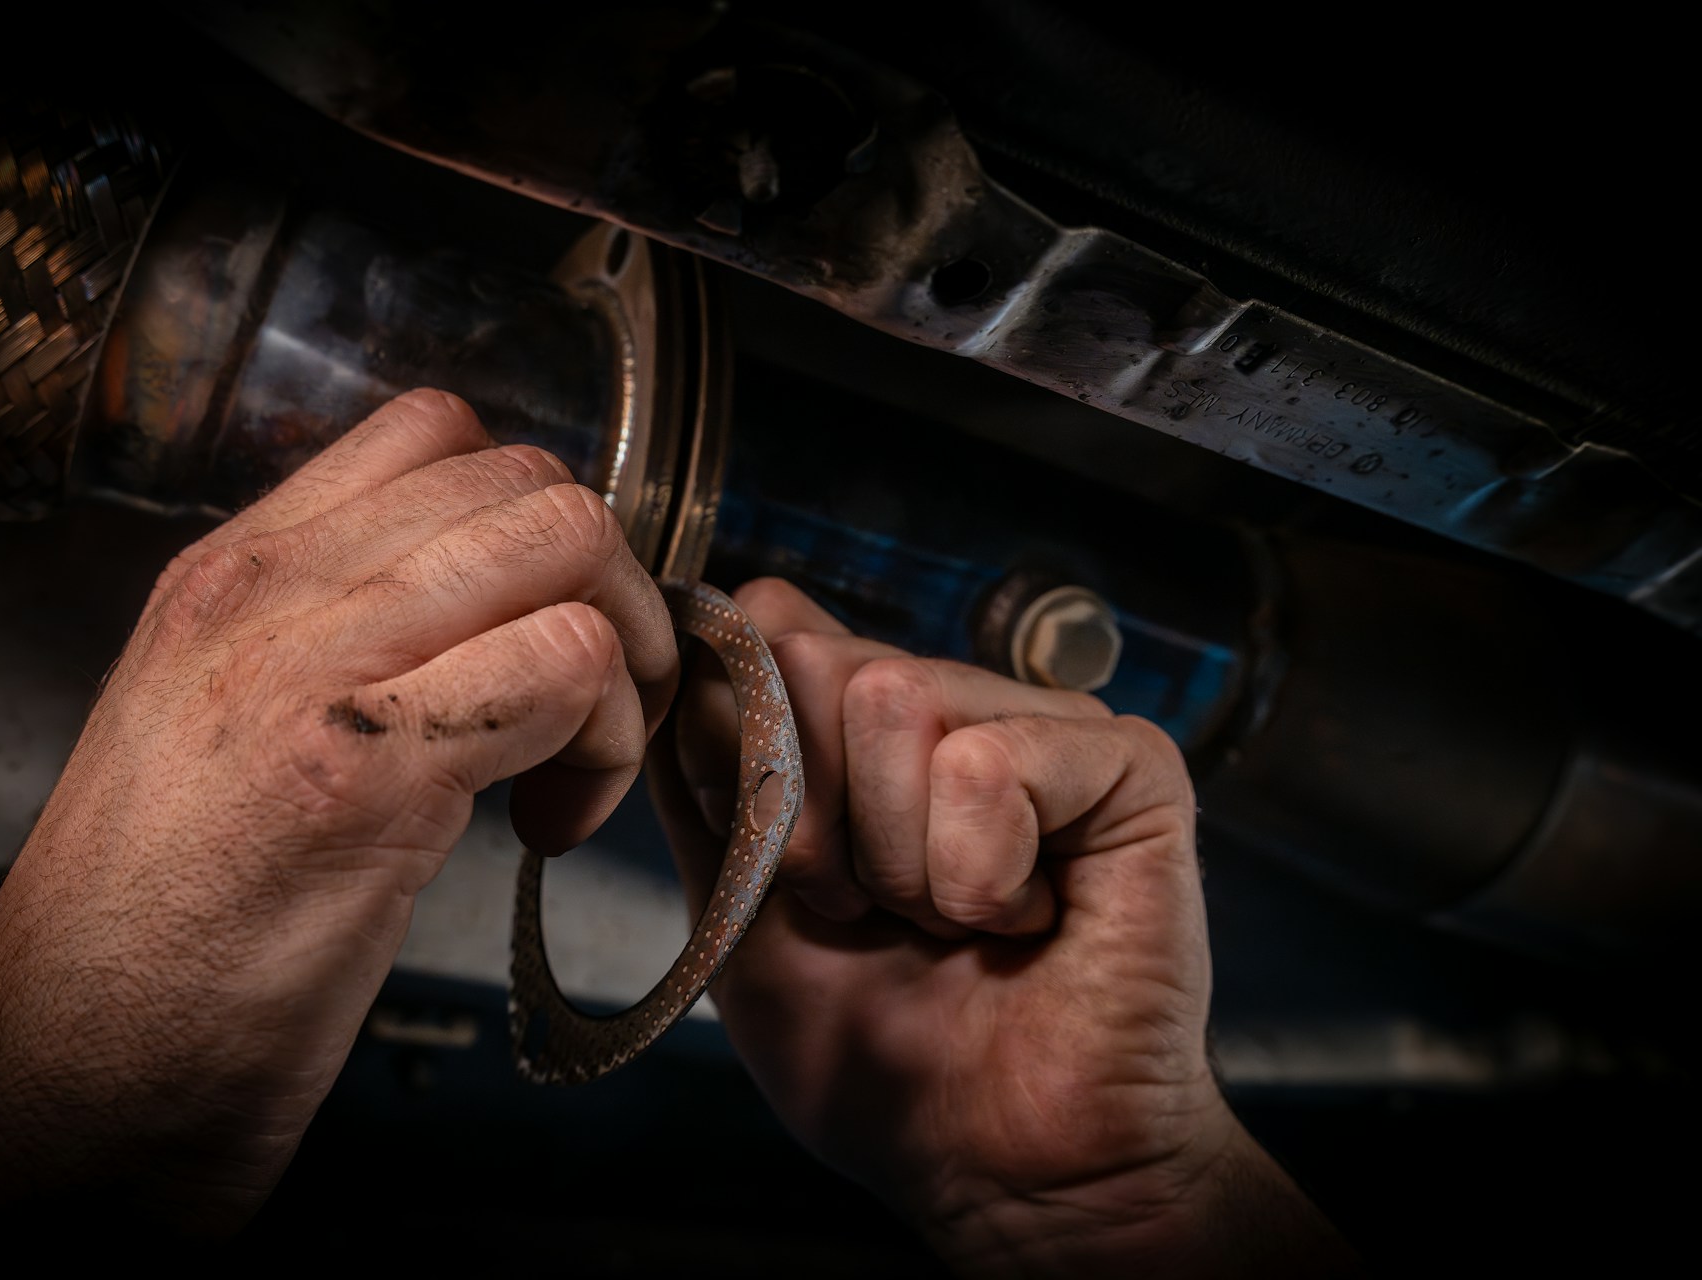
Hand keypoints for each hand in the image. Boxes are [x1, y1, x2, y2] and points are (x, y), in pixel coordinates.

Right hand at [0, 390, 677, 1233]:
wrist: (62, 1080)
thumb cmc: (152, 942)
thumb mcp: (222, 740)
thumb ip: (331, 653)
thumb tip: (479, 626)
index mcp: (232, 576)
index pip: (434, 432)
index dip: (535, 524)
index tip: (542, 631)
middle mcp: (270, 592)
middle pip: (526, 479)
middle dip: (609, 588)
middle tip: (594, 710)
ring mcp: (315, 666)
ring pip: (564, 544)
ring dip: (620, 660)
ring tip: (577, 769)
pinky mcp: (367, 765)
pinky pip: (565, 666)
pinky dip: (603, 747)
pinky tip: (548, 829)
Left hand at [653, 579, 1355, 1276]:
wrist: (999, 1168)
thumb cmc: (879, 1054)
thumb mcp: (738, 907)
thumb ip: (701, 778)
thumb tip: (680, 649)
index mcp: (857, 728)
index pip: (759, 627)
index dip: (737, 757)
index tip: (786, 871)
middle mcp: (949, 703)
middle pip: (813, 658)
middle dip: (814, 822)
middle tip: (877, 911)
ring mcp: (1040, 722)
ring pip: (895, 702)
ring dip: (900, 860)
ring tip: (954, 919)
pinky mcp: (1126, 763)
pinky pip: (987, 766)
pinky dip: (979, 878)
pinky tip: (1025, 922)